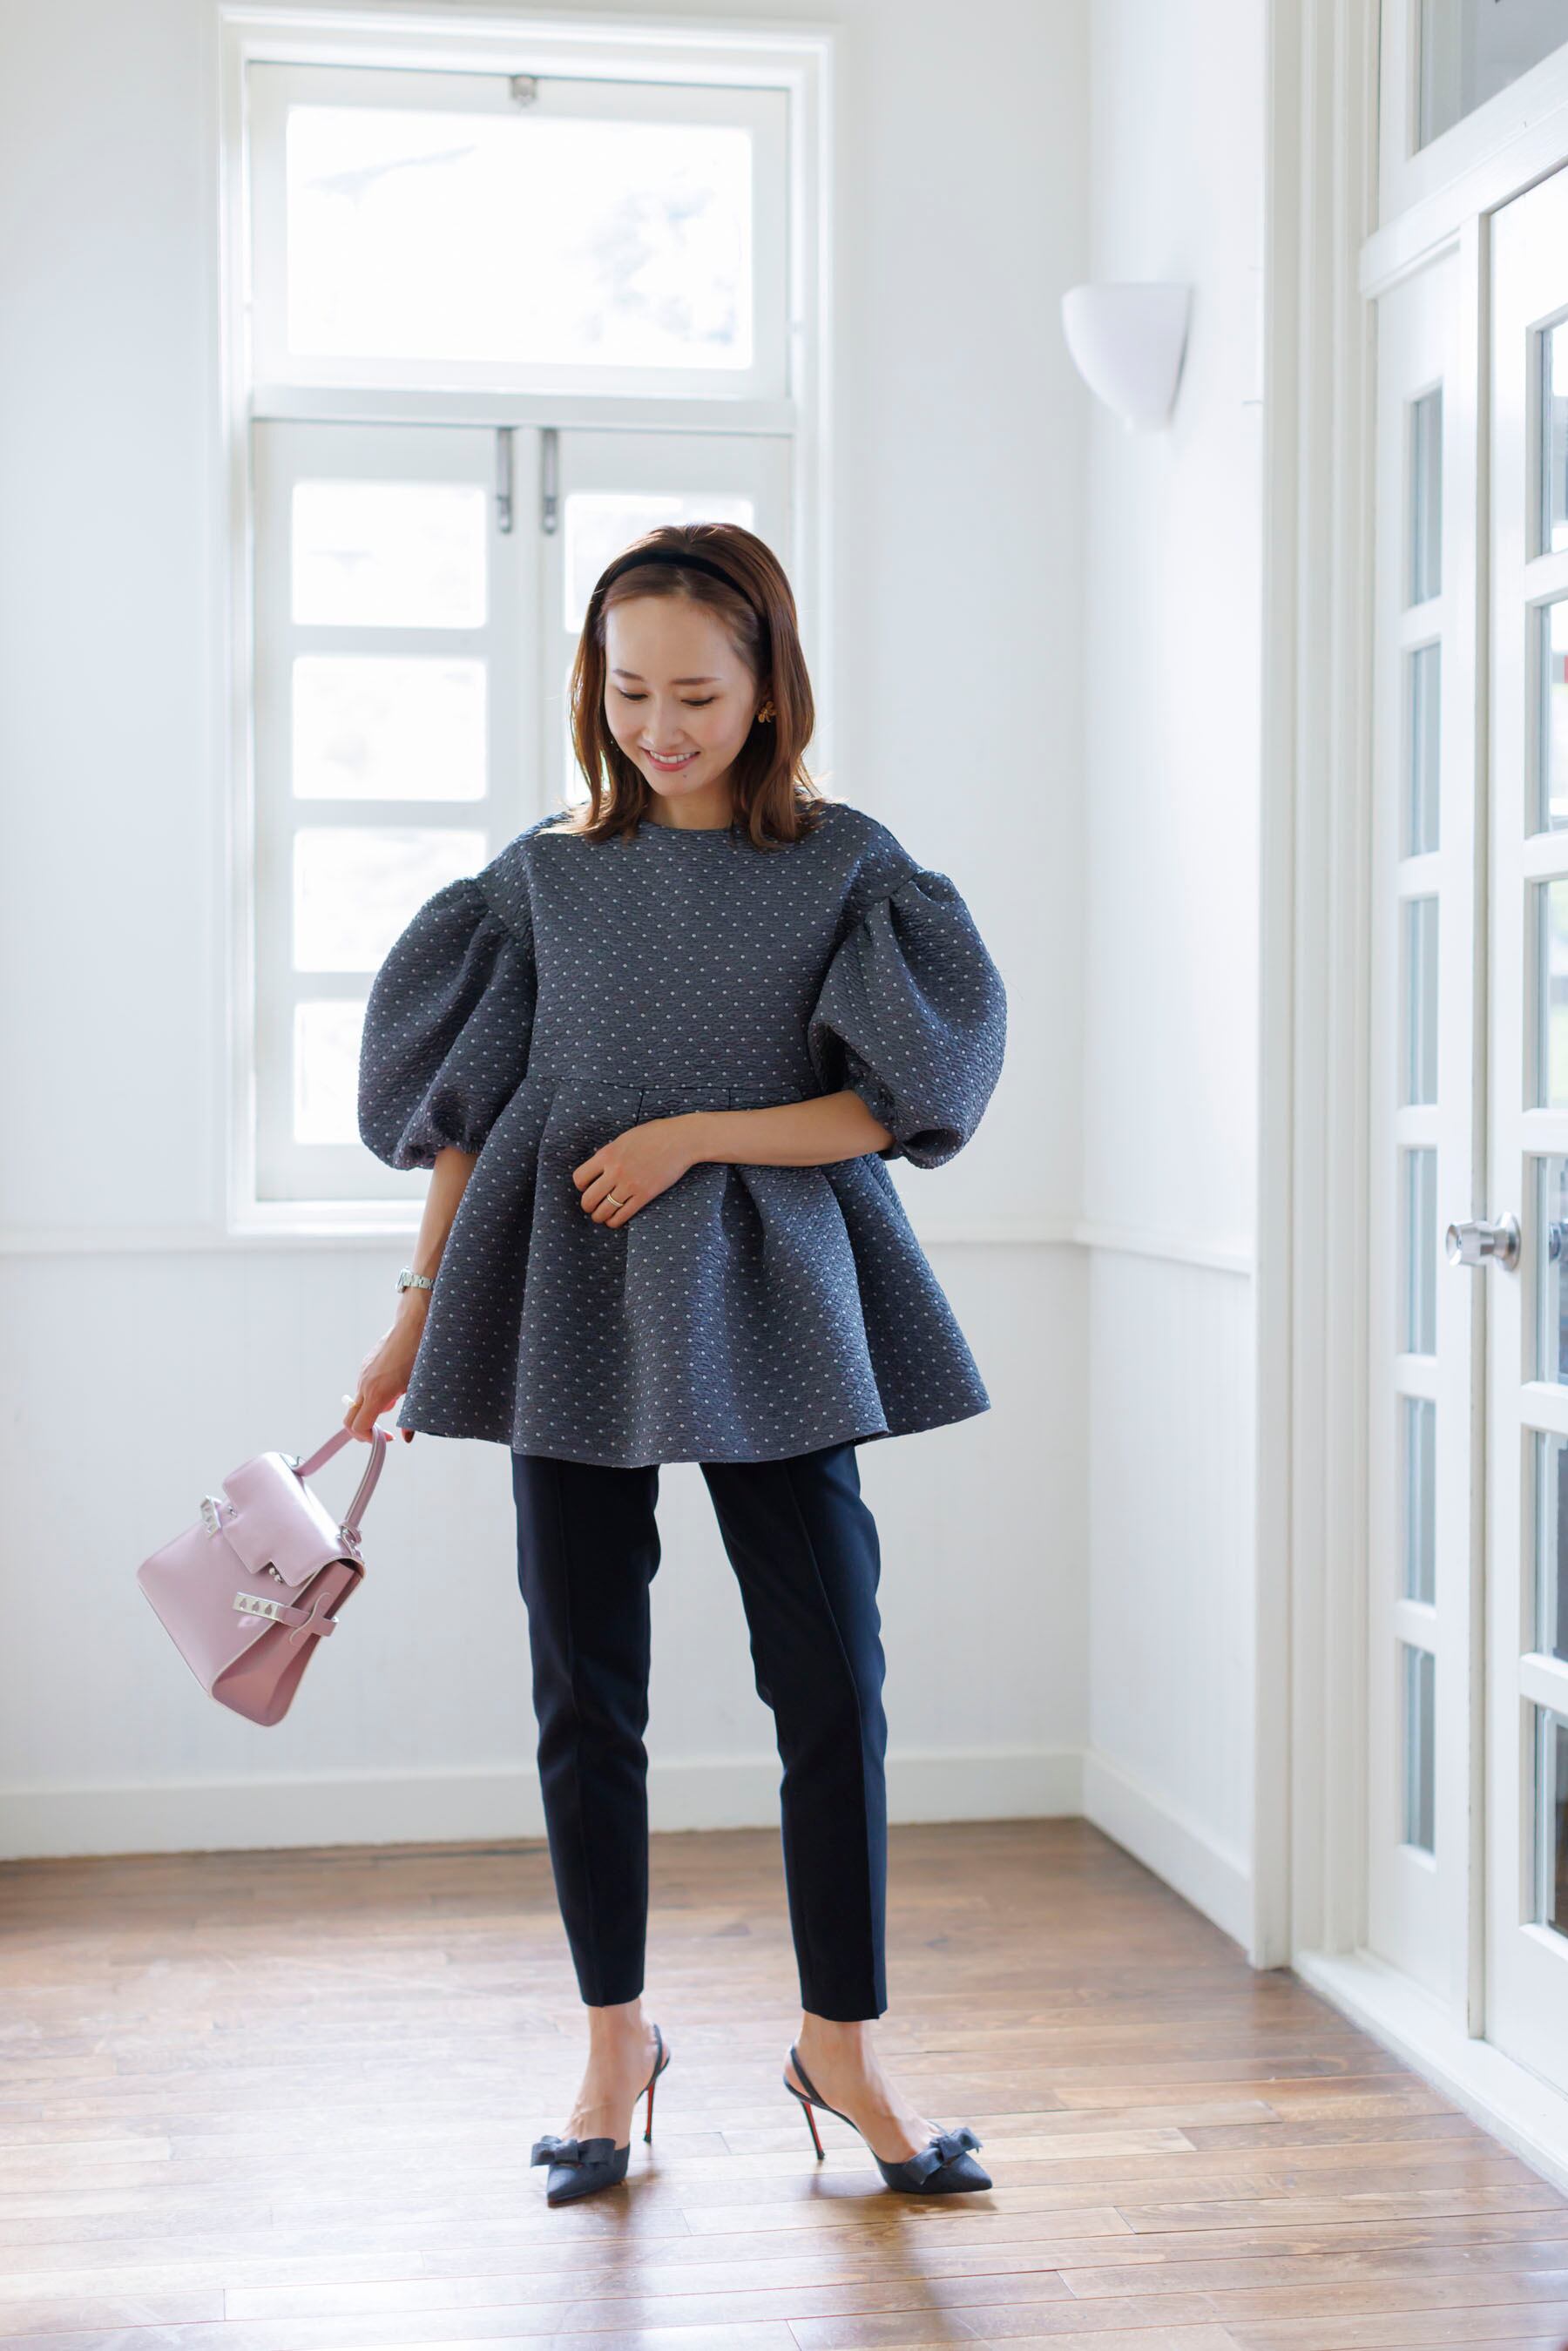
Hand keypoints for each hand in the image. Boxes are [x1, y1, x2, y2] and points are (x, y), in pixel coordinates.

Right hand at [342, 1296, 427, 1442]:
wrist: (413, 1325)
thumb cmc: (419, 1356)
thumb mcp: (419, 1389)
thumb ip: (411, 1417)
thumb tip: (407, 1437)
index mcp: (377, 1393)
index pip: (359, 1426)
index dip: (370, 1438)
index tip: (386, 1438)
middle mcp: (364, 1384)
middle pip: (350, 1418)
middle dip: (363, 1430)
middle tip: (382, 1432)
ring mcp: (362, 1373)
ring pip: (359, 1401)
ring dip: (372, 1409)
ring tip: (397, 1398)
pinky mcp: (365, 1364)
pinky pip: (363, 1387)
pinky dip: (373, 1394)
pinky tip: (394, 1385)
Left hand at [572, 1114, 698, 1227]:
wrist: (680, 1140)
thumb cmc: (654, 1135)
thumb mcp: (624, 1139)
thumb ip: (610, 1154)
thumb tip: (600, 1169)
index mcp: (607, 1154)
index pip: (580, 1178)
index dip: (581, 1186)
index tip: (586, 1188)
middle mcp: (615, 1171)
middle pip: (589, 1199)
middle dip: (588, 1206)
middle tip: (592, 1206)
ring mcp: (630, 1184)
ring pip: (603, 1211)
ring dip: (600, 1217)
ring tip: (602, 1216)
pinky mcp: (645, 1195)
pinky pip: (623, 1215)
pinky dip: (615, 1221)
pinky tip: (615, 1220)